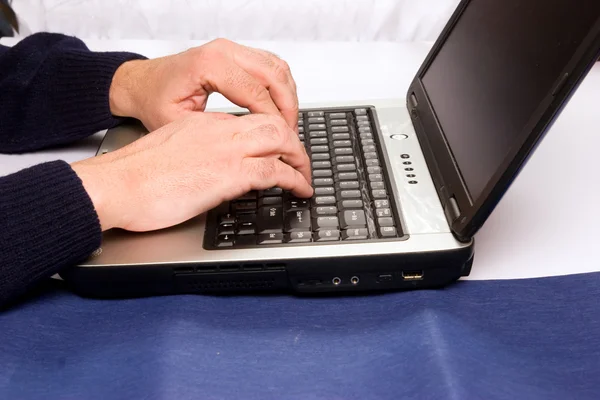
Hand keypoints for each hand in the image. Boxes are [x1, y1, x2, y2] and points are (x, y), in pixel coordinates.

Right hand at [71, 113, 311, 231]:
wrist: (116, 184)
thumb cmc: (133, 176)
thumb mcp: (171, 154)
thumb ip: (197, 154)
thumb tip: (213, 171)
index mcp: (204, 124)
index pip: (250, 123)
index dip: (271, 137)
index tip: (278, 151)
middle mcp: (219, 131)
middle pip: (273, 123)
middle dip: (294, 142)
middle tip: (301, 161)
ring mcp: (226, 149)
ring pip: (281, 140)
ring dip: (300, 159)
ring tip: (305, 177)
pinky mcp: (228, 173)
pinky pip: (274, 170)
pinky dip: (295, 180)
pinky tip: (300, 190)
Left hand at [109, 38, 298, 131]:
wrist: (142, 83)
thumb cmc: (155, 100)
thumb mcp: (178, 123)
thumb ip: (213, 131)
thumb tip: (246, 144)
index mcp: (209, 65)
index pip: (256, 93)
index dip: (273, 120)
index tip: (282, 141)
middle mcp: (223, 51)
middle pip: (274, 76)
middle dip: (287, 108)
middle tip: (291, 135)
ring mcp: (231, 49)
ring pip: (278, 68)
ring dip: (288, 97)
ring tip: (288, 125)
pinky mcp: (236, 54)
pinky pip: (271, 65)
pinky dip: (281, 87)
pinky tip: (281, 108)